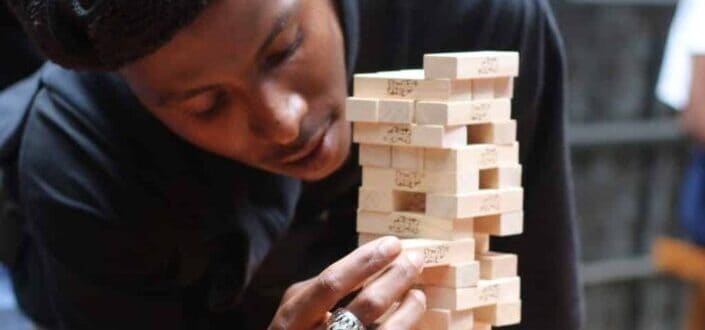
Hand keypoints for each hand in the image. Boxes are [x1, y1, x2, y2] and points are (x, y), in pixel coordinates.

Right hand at [268, 236, 425, 329]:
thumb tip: (371, 260)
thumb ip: (323, 290)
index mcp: (292, 319)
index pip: (332, 283)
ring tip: (417, 292)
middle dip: (396, 277)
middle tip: (415, 258)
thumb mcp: (297, 312)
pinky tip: (412, 315)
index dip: (364, 261)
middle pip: (366, 305)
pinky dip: (406, 325)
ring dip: (409, 307)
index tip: (393, 244)